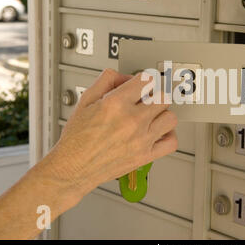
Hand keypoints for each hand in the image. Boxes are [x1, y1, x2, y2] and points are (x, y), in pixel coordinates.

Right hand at [41, 69, 177, 205]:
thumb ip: (106, 81)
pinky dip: (168, 136)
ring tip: (152, 117)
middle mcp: (131, 121)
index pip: (147, 80)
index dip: (144, 80)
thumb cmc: (76, 139)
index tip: (141, 85)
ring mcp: (141, 139)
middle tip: (146, 100)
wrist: (73, 168)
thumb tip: (125, 76)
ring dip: (163, 115)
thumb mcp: (86, 100)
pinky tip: (158, 133)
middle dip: (154, 96)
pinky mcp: (145, 156)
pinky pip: (171, 142)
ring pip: (171, 118)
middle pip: (163, 97)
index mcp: (116, 104)